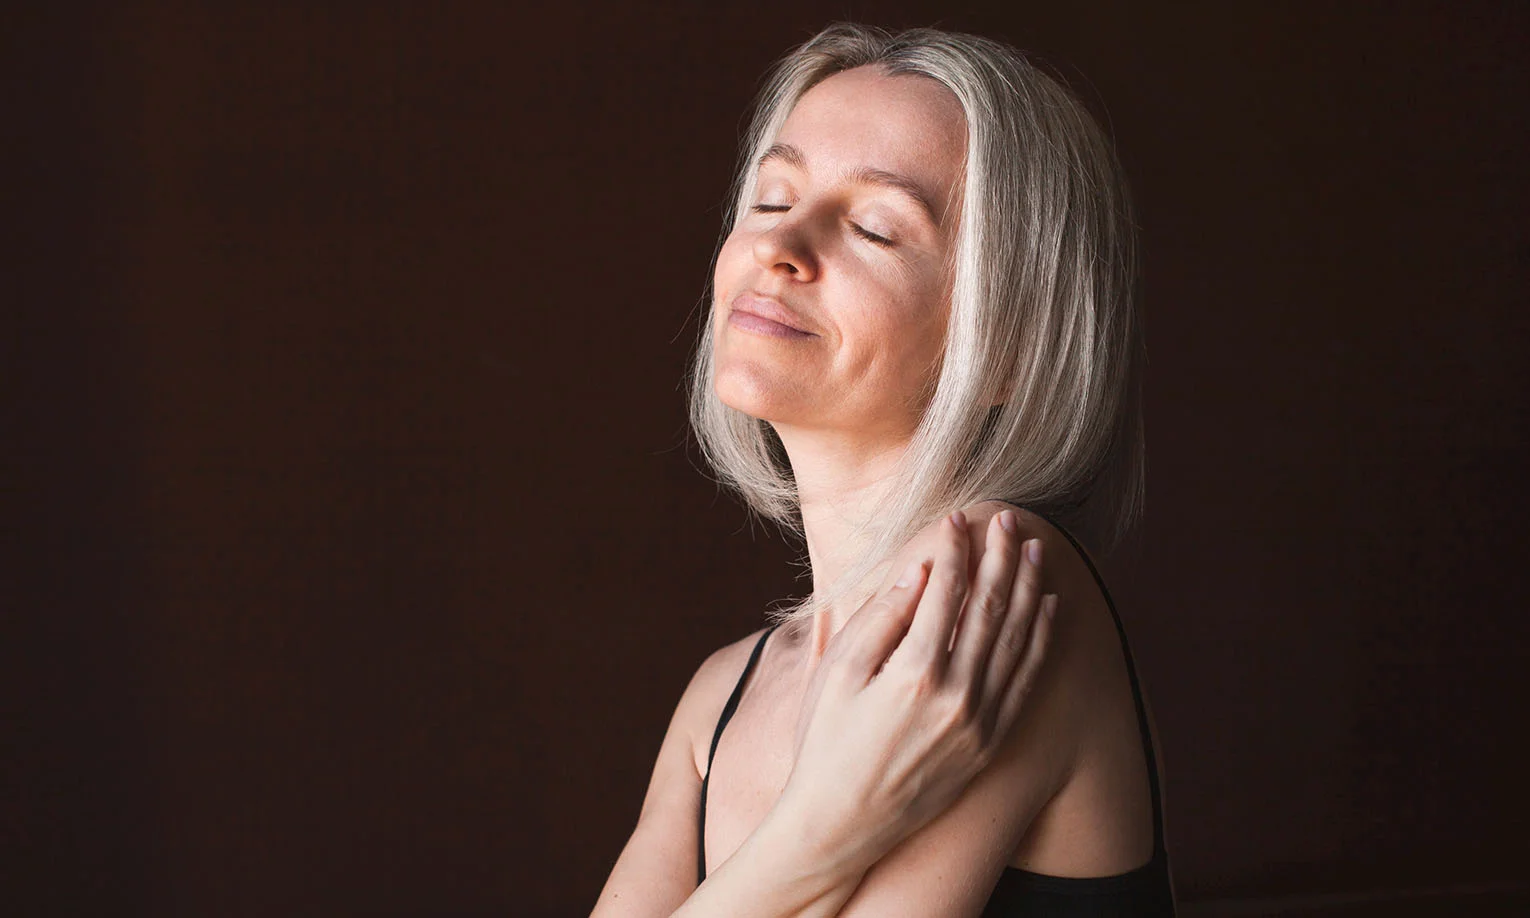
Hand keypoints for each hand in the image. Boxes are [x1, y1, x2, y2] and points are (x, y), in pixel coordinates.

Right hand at [775, 507, 1057, 875]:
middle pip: (990, 606)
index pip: (946, 591)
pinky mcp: (992, 742)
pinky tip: (1048, 607)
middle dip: (1002, 555)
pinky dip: (1042, 638)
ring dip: (1030, 587)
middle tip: (1009, 517)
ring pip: (1018, 638)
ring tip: (1037, 548)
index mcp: (913, 672)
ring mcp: (981, 721)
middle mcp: (958, 695)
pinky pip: (1027, 679)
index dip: (955, 548)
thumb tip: (917, 571)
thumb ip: (878, 618)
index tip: (960, 517)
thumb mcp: (835, 674)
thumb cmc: (825, 742)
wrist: (841, 824)